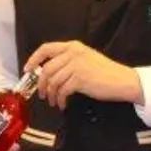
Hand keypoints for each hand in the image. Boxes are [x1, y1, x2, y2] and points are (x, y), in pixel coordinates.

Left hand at [25, 41, 142, 110]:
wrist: (122, 80)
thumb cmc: (105, 72)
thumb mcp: (85, 59)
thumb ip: (67, 61)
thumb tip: (47, 73)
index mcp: (73, 46)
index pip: (46, 48)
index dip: (33, 59)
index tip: (28, 70)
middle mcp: (73, 53)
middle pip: (46, 68)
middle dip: (41, 84)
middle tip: (42, 94)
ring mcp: (76, 65)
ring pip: (53, 81)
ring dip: (51, 94)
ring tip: (54, 101)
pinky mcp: (80, 79)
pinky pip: (62, 91)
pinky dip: (60, 100)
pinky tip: (63, 104)